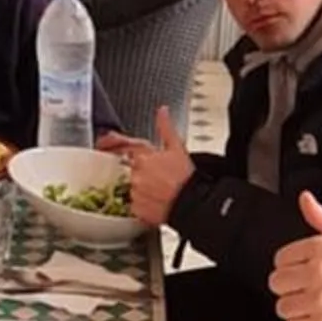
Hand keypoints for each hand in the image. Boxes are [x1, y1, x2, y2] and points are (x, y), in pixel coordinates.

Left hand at [99, 106, 194, 227]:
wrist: (192, 203)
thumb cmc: (186, 177)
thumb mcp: (177, 147)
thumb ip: (166, 127)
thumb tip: (162, 110)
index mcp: (143, 158)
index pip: (128, 153)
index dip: (130, 155)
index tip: (139, 161)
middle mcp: (136, 176)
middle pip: (132, 173)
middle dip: (144, 175)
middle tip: (160, 180)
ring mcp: (135, 193)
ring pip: (133, 190)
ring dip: (143, 190)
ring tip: (161, 192)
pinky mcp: (136, 210)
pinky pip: (135, 206)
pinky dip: (143, 204)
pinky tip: (157, 202)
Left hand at [271, 192, 321, 320]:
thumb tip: (305, 200)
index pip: (280, 259)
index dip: (293, 267)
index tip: (307, 273)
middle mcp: (320, 272)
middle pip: (277, 284)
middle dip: (291, 289)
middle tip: (312, 291)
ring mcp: (321, 301)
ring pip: (282, 308)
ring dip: (297, 310)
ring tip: (319, 307)